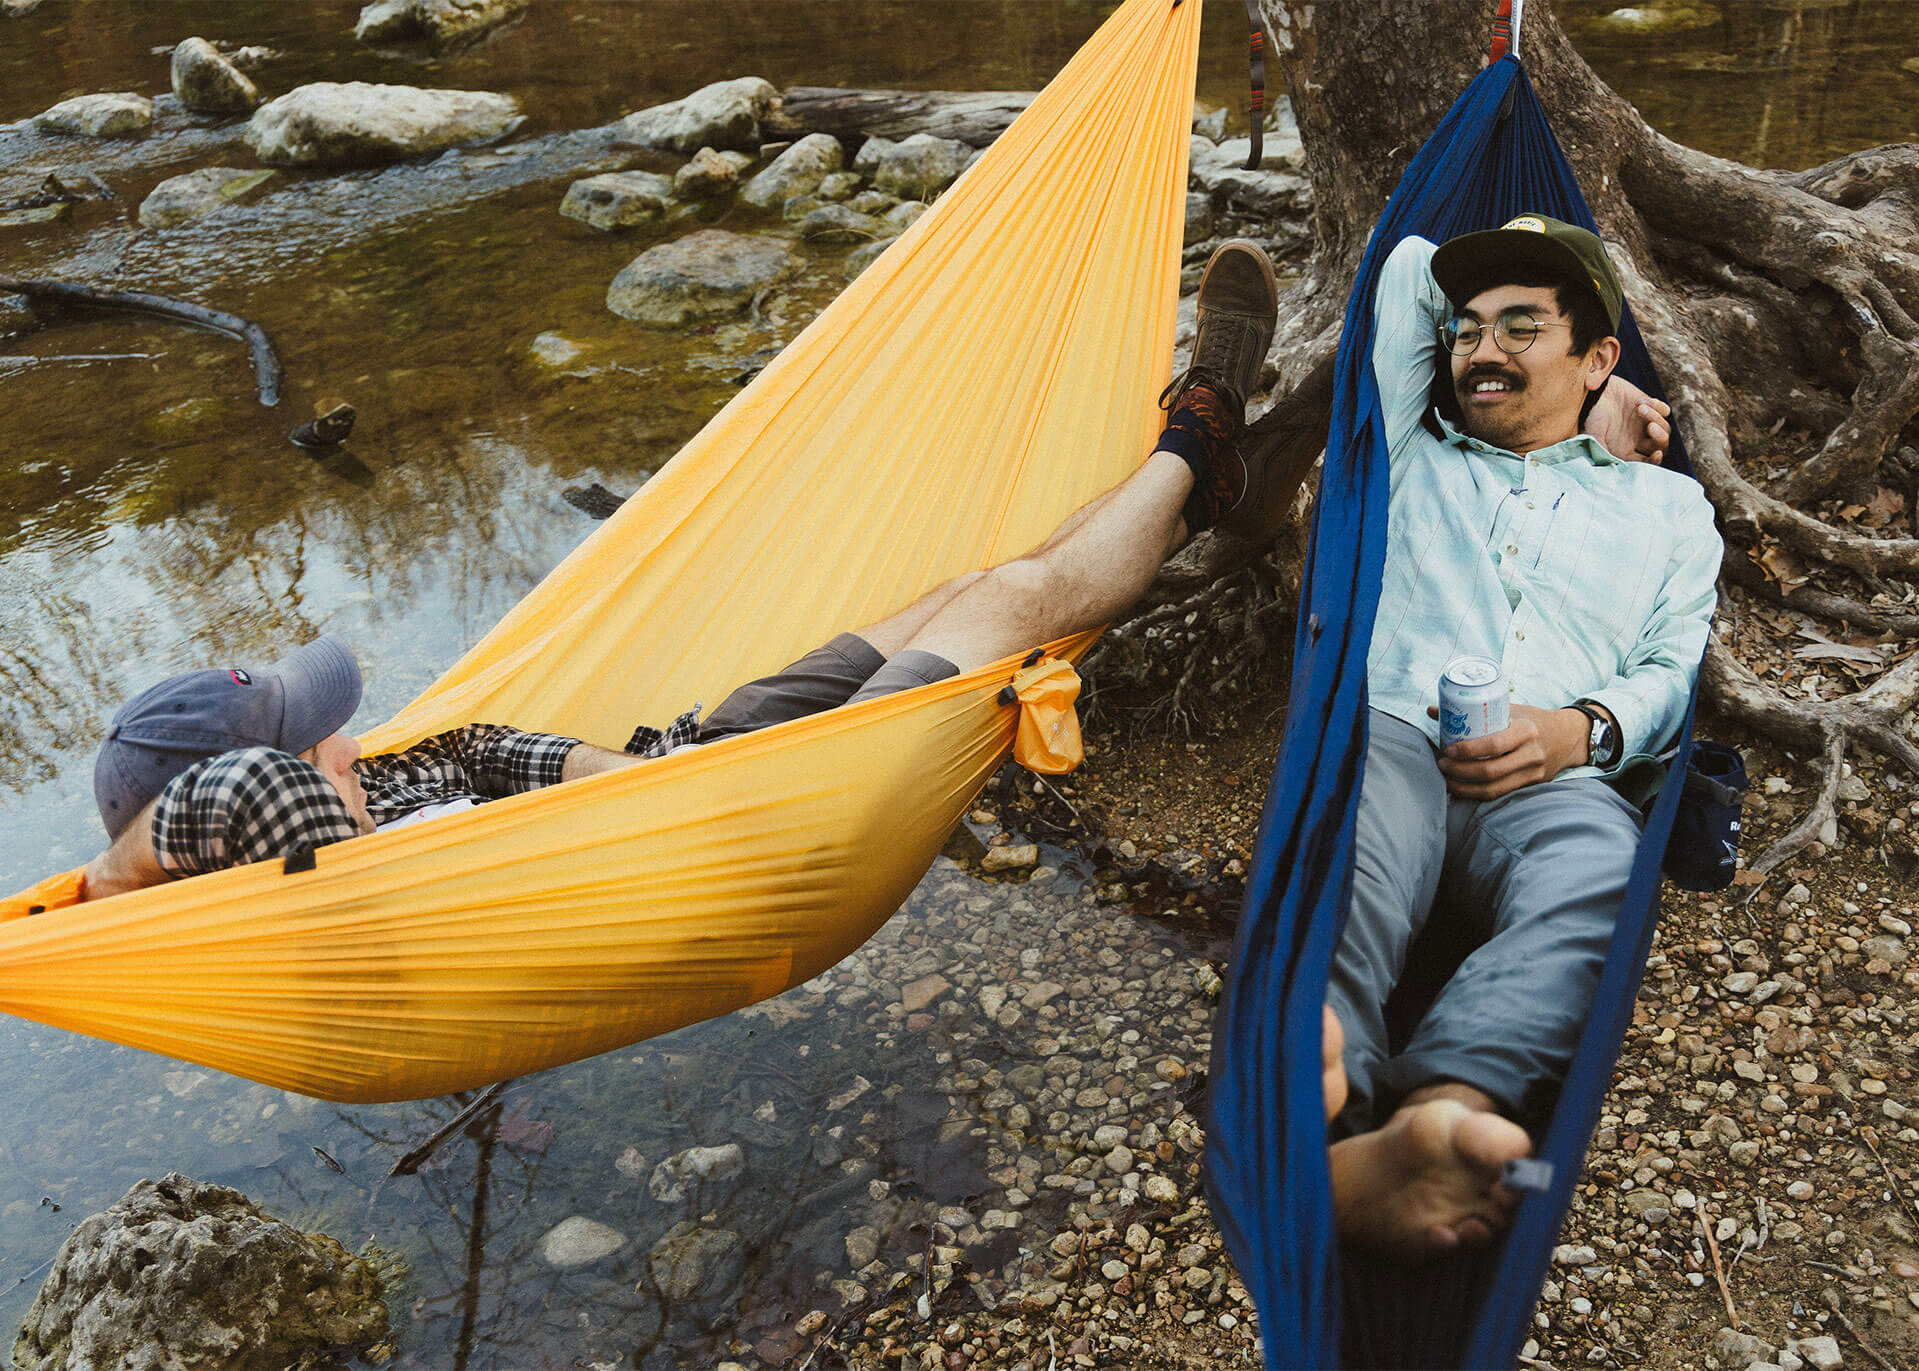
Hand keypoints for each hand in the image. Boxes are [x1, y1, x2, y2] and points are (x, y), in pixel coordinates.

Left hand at [1427, 704, 1586, 799]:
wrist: (1569, 736)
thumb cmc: (1532, 720)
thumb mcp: (1509, 709)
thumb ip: (1474, 711)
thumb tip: (1433, 710)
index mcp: (1526, 730)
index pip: (1495, 744)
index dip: (1469, 750)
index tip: (1449, 750)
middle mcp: (1532, 753)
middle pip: (1491, 771)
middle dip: (1461, 772)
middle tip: (1442, 766)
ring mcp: (1534, 772)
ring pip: (1495, 788)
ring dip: (1466, 788)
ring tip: (1447, 780)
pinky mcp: (1533, 785)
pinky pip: (1502, 794)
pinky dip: (1479, 795)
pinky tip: (1462, 790)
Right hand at [1581, 376, 1669, 464]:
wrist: (1593, 392)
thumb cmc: (1590, 415)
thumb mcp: (1593, 437)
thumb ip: (1603, 453)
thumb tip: (1613, 467)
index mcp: (1626, 451)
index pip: (1646, 462)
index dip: (1654, 461)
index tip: (1656, 454)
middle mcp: (1637, 440)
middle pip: (1661, 446)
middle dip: (1660, 438)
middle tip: (1649, 427)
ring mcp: (1645, 424)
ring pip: (1665, 428)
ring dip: (1655, 418)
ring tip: (1639, 408)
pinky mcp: (1650, 407)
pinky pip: (1665, 411)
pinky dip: (1657, 406)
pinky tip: (1639, 401)